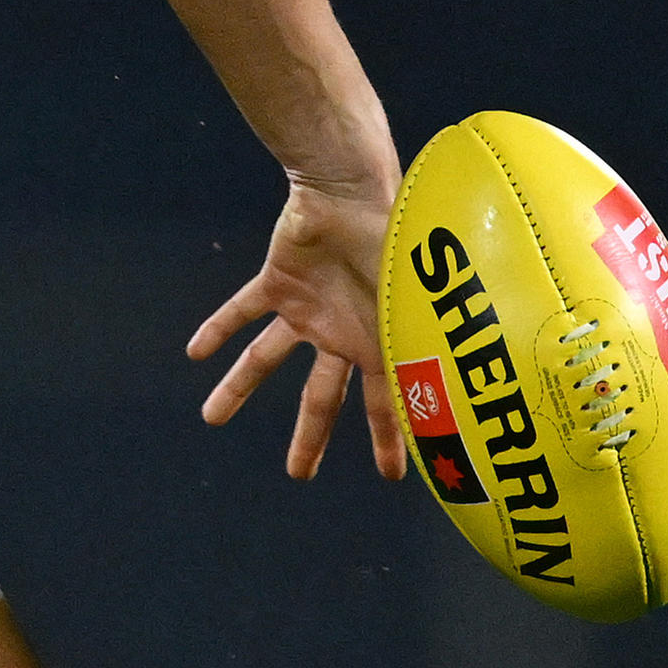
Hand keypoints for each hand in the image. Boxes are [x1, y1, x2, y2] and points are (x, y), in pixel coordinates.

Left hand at [185, 166, 403, 483]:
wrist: (355, 191)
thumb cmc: (398, 243)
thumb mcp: (417, 307)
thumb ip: (428, 349)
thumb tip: (473, 396)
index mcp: (379, 343)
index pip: (385, 404)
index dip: (390, 440)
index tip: (393, 476)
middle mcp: (341, 332)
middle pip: (320, 397)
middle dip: (309, 438)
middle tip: (297, 475)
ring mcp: (308, 308)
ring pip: (266, 359)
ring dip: (238, 387)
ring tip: (210, 418)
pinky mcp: (278, 281)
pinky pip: (242, 310)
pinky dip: (218, 328)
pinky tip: (194, 352)